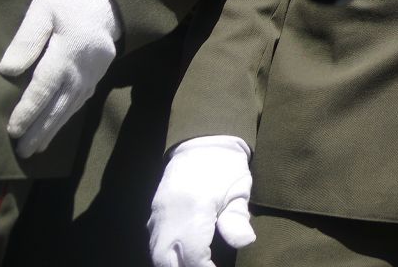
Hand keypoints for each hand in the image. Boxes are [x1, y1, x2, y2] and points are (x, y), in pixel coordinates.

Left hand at [0, 0, 120, 155]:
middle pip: (59, 104)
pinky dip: (69, 114)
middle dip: (41, 129)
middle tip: (24, 151)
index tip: (13, 130)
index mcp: (68, 51)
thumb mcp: (43, 8)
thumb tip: (8, 70)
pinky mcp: (100, 71)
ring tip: (38, 147)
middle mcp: (84, 68)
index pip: (44, 88)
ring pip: (72, 105)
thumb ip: (27, 38)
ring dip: (55, 128)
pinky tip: (60, 123)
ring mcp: (95, 71)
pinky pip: (83, 98)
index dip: (28, 111)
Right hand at [149, 135, 255, 266]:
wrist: (201, 143)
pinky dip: (165, 256)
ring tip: (196, 264)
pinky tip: (182, 258)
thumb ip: (237, 219)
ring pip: (156, 255)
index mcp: (193, 209)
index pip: (193, 255)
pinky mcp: (153, 215)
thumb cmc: (225, 167)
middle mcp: (169, 216)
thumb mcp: (238, 190)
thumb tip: (244, 243)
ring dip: (174, 264)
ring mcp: (157, 216)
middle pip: (167, 260)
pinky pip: (153, 245)